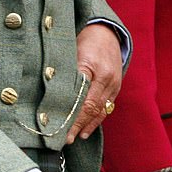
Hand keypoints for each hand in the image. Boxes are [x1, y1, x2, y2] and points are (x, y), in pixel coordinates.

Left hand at [66, 23, 122, 143]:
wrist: (107, 32)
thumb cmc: (86, 41)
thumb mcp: (74, 52)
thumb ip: (68, 73)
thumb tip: (55, 94)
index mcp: (97, 71)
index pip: (84, 101)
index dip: (74, 118)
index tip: (62, 129)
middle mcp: (108, 80)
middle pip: (93, 109)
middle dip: (79, 126)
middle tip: (66, 139)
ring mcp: (114, 85)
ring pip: (101, 110)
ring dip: (88, 125)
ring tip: (77, 137)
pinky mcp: (116, 87)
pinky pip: (106, 107)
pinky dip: (96, 119)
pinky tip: (87, 128)